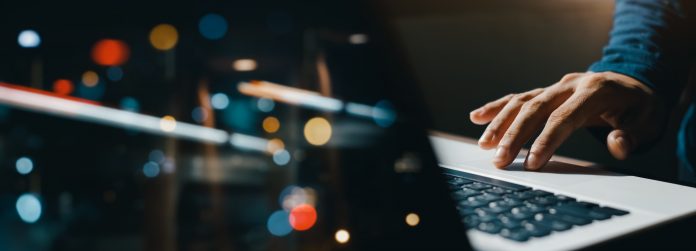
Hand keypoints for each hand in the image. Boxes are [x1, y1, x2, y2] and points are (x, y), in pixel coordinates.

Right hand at [469, 72, 664, 169]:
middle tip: (500, 159)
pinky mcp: (546, 91)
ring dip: (500, 123)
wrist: (634, 85)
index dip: (547, 140)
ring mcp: (556, 86)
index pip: (564, 116)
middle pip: (536, 107)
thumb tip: (617, 144)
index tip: (532, 163)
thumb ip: (631, 135)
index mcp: (595, 89)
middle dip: (515, 134)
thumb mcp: (647, 122)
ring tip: (484, 145)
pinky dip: (497, 107)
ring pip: (522, 101)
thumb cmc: (639, 108)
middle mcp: (570, 84)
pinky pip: (518, 97)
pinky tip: (477, 117)